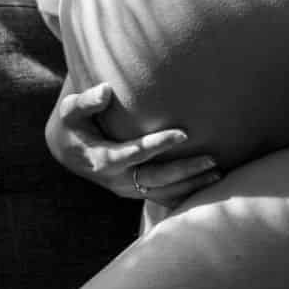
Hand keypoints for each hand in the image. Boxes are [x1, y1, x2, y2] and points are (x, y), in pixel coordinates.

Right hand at [44, 83, 219, 205]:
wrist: (69, 152)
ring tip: (218, 174)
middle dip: (185, 171)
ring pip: (163, 193)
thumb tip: (107, 90)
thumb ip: (86, 101)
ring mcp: (127, 190)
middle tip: (212, 159)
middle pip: (155, 179)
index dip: (157, 145)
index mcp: (101, 159)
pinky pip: (163, 198)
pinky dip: (185, 195)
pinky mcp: (135, 193)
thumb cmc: (74, 125)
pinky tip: (208, 187)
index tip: (183, 133)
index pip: (133, 153)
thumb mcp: (71, 111)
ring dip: (190, 185)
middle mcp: (116, 180)